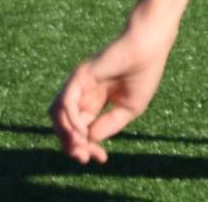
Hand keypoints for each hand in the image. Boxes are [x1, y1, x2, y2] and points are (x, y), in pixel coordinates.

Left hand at [49, 24, 174, 163]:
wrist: (150, 47)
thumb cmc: (145, 73)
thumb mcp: (130, 108)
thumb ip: (109, 125)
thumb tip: (87, 139)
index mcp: (96, 99)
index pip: (82, 128)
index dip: (88, 145)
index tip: (102, 159)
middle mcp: (83, 93)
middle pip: (66, 125)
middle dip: (75, 145)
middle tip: (87, 158)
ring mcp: (79, 84)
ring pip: (58, 115)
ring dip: (65, 135)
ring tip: (80, 147)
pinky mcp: (79, 77)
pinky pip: (65, 103)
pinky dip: (70, 119)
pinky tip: (81, 131)